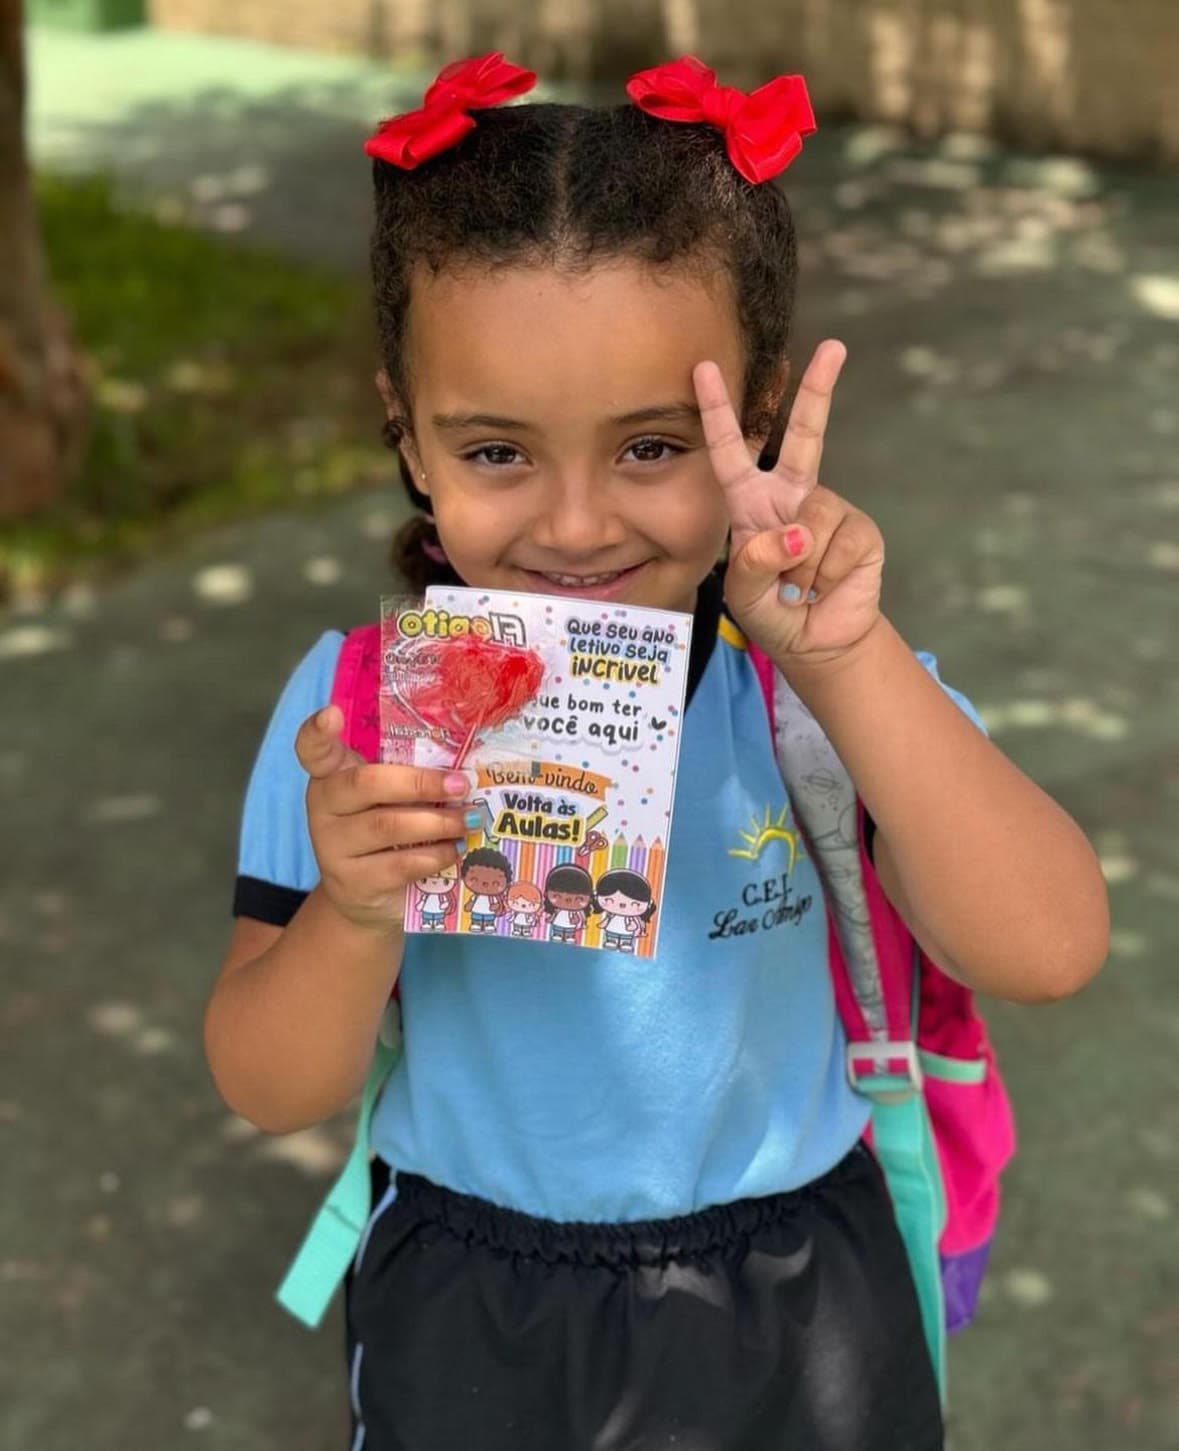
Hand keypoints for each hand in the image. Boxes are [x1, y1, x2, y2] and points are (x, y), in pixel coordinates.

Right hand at [295, 706, 470, 932]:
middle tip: (461, 786)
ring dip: (438, 822)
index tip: (332, 713)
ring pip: (387, 826)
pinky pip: (398, 864)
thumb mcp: (390, 798)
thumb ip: (408, 775)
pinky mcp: (351, 882)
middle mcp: (322, 807)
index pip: (313, 748)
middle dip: (421, 783)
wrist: (367, 895)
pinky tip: (455, 850)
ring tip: (470, 820)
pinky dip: (434, 855)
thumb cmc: (386, 831)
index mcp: (330, 774)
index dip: (318, 731)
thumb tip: (464, 767)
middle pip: (367, 783)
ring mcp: (331, 847)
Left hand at [693, 340, 884, 667]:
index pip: (730, 452)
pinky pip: (836, 544)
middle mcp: (791, 497)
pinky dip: (824, 576)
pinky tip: (823, 587)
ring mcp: (828, 511)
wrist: (816, 642)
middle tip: (834, 347)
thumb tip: (797, 533)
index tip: (703, 369)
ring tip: (798, 588)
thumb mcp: (745, 593)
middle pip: (804, 436)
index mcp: (751, 504)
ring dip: (800, 568)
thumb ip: (756, 563)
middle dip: (819, 390)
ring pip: (811, 521)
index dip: (717, 412)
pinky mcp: (859, 532)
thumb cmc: (771, 611)